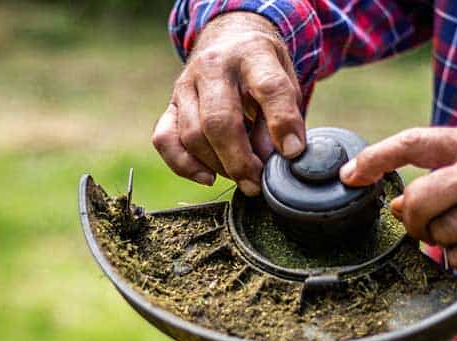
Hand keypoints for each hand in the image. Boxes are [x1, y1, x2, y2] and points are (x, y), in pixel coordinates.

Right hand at [151, 12, 306, 195]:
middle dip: (239, 161)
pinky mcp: (170, 104)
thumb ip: (283, 117)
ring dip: (218, 166)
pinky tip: (208, 176)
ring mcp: (186, 84)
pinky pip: (165, 139)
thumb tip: (272, 159)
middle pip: (219, 120)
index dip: (282, 124)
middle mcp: (214, 65)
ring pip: (192, 135)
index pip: (268, 88)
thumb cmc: (263, 70)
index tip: (292, 153)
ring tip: (241, 176)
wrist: (229, 41)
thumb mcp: (286, 82)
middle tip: (256, 183)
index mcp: (252, 53)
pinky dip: (184, 165)